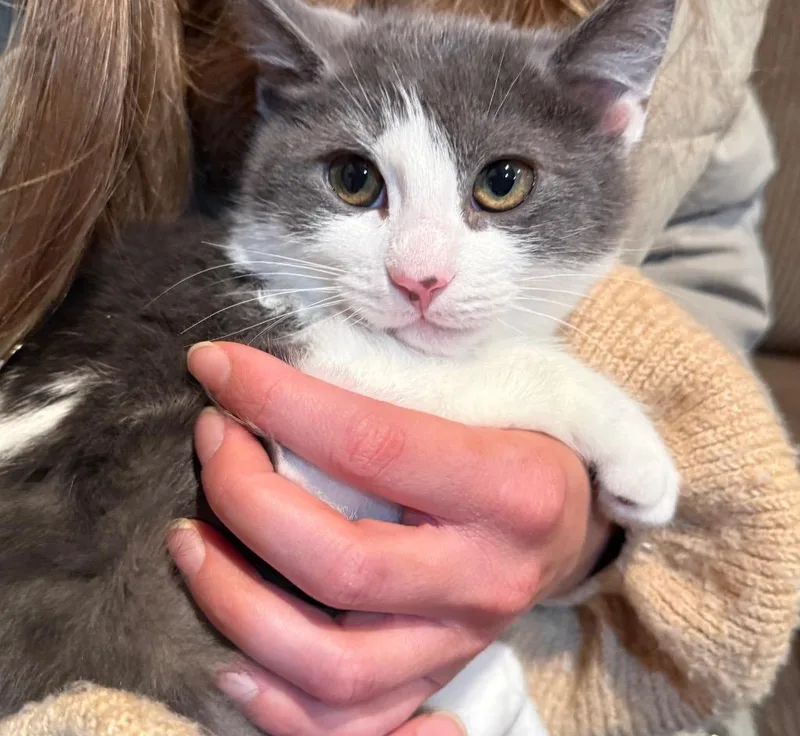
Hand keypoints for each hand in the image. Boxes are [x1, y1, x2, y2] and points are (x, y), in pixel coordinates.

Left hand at [168, 342, 609, 735]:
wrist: (568, 519)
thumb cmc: (515, 438)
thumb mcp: (480, 392)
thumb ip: (388, 386)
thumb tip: (269, 379)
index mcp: (509, 488)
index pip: (372, 444)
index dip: (279, 402)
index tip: (217, 367)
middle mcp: (487, 577)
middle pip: (341, 565)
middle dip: (246, 499)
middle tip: (213, 442)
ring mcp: (460, 643)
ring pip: (332, 666)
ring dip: (234, 604)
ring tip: (188, 542)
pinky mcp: (435, 680)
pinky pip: (348, 728)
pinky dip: (275, 704)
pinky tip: (229, 658)